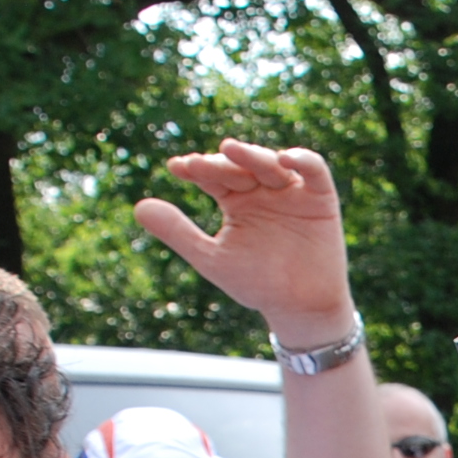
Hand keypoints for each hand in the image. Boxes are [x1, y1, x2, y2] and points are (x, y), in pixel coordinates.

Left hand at [133, 140, 356, 338]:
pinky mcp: (320, 197)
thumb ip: (178, 232)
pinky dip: (302, 160)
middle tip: (200, 164)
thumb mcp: (211, 258)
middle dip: (220, 163)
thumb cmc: (256, 283)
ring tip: (231, 149)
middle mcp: (262, 191)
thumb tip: (137, 206)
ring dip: (251, 155)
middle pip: (240, 165)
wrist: (299, 307)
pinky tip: (284, 158)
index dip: (196, 168)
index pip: (213, 176)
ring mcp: (291, 191)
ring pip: (270, 163)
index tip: (177, 168)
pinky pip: (314, 171)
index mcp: (236, 201)